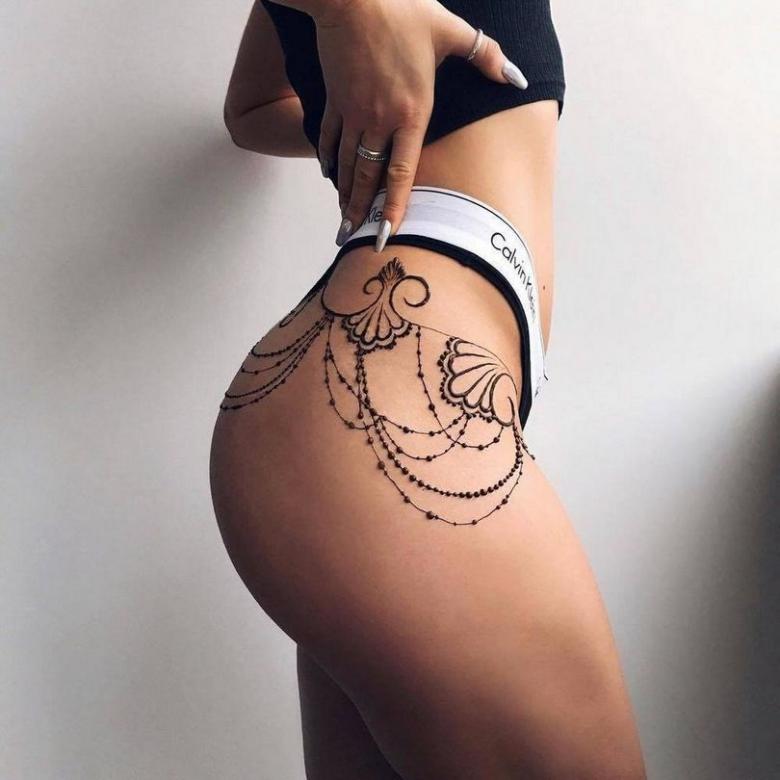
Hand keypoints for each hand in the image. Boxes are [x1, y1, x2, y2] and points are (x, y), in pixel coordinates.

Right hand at [311, 0, 527, 249]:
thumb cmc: (402, 10)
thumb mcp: (450, 30)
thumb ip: (485, 56)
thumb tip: (517, 77)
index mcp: (411, 112)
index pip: (402, 173)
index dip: (395, 207)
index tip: (386, 234)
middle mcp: (380, 121)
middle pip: (368, 178)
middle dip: (361, 212)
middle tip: (353, 237)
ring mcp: (354, 113)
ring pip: (347, 164)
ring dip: (344, 194)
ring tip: (342, 219)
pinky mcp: (335, 100)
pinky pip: (329, 139)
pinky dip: (328, 160)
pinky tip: (330, 176)